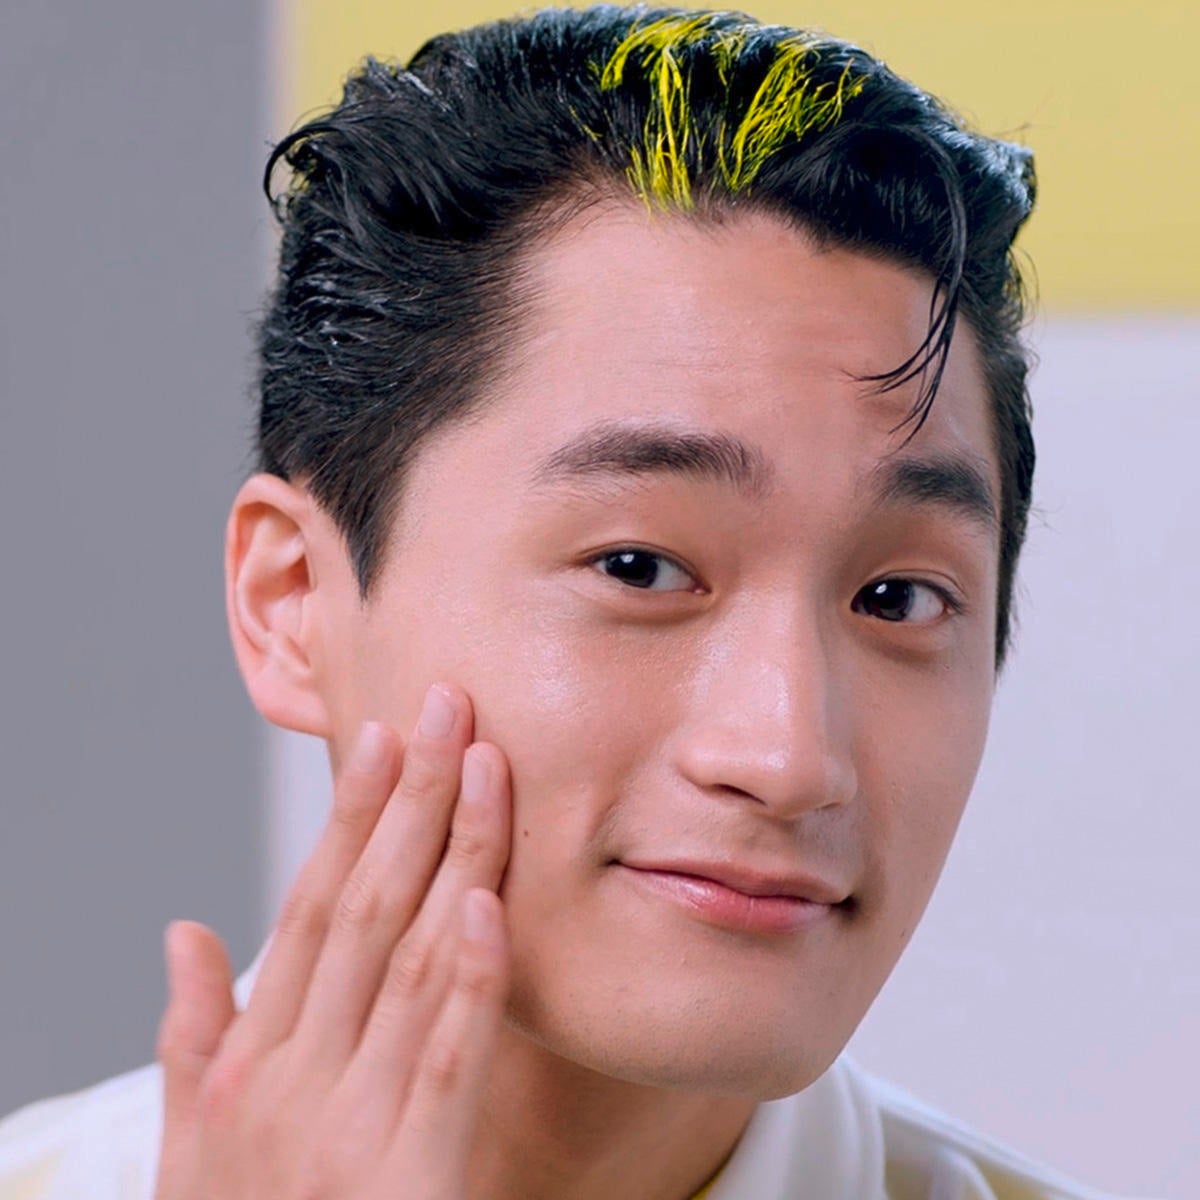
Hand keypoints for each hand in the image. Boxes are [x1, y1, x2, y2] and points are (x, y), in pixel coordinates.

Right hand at [153, 683, 511, 1199]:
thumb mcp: (194, 1149)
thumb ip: (191, 1036)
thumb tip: (184, 929)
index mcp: (252, 1060)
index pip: (310, 905)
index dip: (351, 817)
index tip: (386, 739)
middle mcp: (295, 1077)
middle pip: (365, 907)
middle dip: (411, 800)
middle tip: (447, 706)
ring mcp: (349, 1127)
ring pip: (414, 959)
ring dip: (456, 856)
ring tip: (485, 768)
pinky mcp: (411, 1178)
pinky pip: (449, 1060)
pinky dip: (471, 979)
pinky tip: (492, 907)